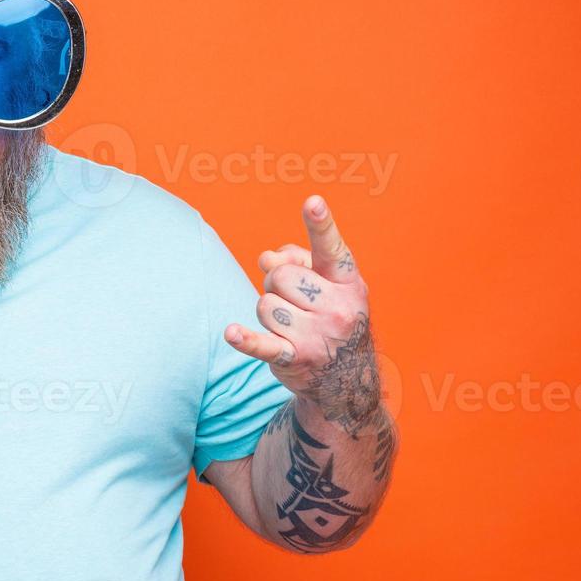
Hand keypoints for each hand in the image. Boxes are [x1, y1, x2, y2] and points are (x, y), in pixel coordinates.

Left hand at [223, 195, 380, 434]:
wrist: (347, 379)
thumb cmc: (328, 316)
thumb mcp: (325, 285)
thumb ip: (296, 260)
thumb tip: (266, 258)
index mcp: (348, 282)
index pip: (330, 248)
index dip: (320, 224)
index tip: (311, 201)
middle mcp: (338, 308)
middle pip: (281, 276)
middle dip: (277, 285)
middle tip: (293, 302)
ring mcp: (318, 336)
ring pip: (266, 305)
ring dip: (269, 313)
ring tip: (289, 325)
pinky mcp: (296, 359)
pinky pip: (264, 344)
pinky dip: (246, 340)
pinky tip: (231, 333)